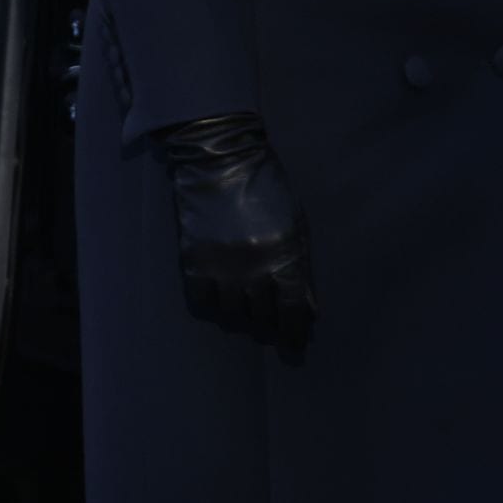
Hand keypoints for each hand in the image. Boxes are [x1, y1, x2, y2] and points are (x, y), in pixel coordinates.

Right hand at [160, 112, 316, 349]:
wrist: (219, 159)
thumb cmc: (266, 188)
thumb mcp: (295, 223)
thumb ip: (302, 267)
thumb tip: (308, 310)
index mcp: (285, 257)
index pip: (293, 312)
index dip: (295, 333)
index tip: (294, 343)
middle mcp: (255, 270)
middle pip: (263, 317)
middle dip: (269, 322)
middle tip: (269, 321)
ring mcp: (222, 269)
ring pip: (232, 315)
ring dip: (241, 314)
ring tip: (244, 304)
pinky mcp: (194, 264)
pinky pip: (203, 304)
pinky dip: (212, 303)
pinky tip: (218, 292)